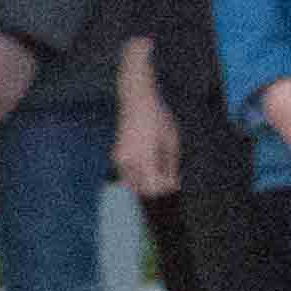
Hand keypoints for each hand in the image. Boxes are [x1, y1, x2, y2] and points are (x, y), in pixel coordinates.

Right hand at [112, 56, 179, 201]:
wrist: (137, 100)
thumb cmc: (158, 118)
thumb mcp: (172, 141)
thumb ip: (172, 166)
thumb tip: (173, 186)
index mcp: (144, 158)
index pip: (152, 188)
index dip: (164, 189)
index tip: (174, 183)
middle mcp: (128, 162)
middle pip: (142, 190)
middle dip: (156, 188)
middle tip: (169, 177)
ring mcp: (120, 161)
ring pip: (133, 185)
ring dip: (146, 183)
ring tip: (159, 167)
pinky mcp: (116, 158)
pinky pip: (127, 176)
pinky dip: (138, 176)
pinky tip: (149, 162)